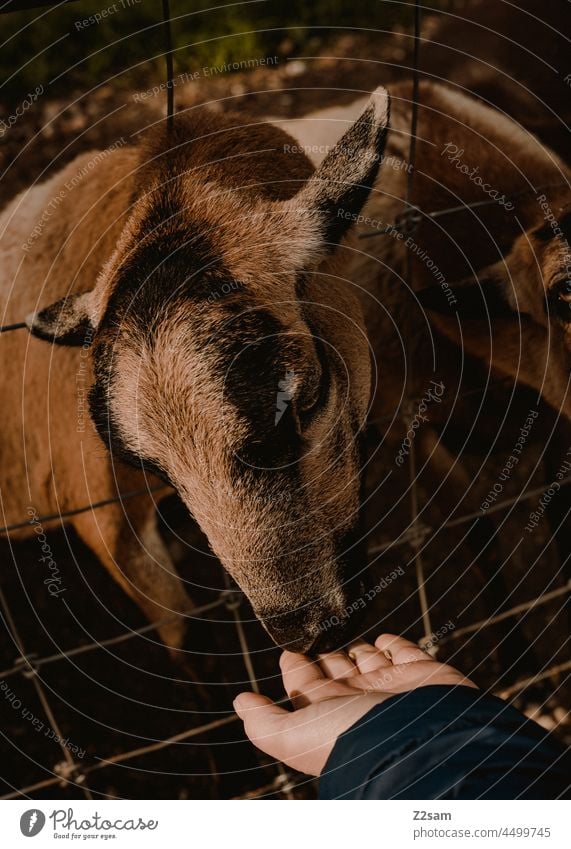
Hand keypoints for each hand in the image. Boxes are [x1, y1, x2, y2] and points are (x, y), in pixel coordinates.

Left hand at [234, 633, 476, 775]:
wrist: (422, 739)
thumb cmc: (353, 739)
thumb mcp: (295, 736)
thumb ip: (264, 723)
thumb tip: (240, 701)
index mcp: (328, 713)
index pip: (304, 681)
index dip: (295, 661)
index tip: (287, 639)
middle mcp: (357, 699)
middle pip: (334, 665)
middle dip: (324, 647)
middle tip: (313, 623)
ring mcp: (389, 684)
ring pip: (366, 656)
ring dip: (354, 642)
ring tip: (343, 622)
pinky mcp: (420, 671)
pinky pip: (402, 651)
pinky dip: (391, 642)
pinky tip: (380, 636)